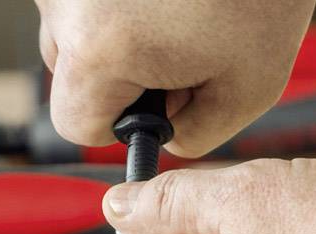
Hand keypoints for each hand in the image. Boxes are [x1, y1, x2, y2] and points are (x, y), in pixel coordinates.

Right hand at [35, 0, 314, 156]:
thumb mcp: (251, 83)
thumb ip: (199, 132)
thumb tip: (169, 137)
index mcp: (97, 49)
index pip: (75, 124)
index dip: (120, 121)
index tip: (154, 100)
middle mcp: (64, 3)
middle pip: (65, 70)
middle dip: (117, 70)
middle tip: (176, 44)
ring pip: (72, 27)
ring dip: (114, 31)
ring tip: (173, 8)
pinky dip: (115, 0)